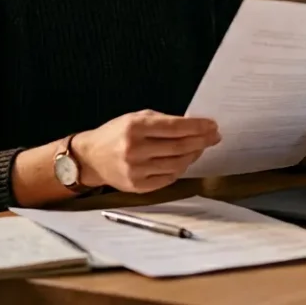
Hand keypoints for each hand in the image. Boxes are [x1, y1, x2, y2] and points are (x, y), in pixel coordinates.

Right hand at [74, 109, 219, 192]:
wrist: (91, 158)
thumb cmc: (116, 134)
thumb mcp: (136, 118)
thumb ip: (163, 121)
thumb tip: (194, 126)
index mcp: (135, 127)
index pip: (176, 127)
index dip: (198, 126)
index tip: (212, 125)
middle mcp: (135, 149)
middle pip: (180, 147)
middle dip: (202, 141)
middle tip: (214, 137)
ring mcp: (136, 170)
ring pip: (177, 164)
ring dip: (193, 155)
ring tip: (200, 147)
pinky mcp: (138, 186)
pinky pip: (168, 178)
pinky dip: (180, 169)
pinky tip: (184, 161)